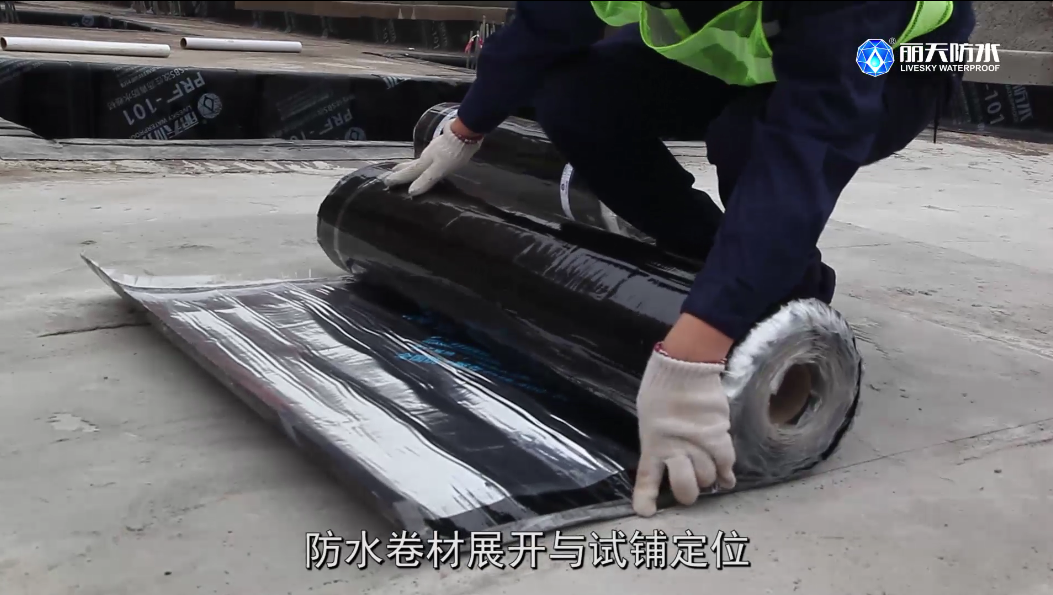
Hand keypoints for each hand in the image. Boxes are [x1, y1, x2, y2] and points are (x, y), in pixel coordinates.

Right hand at [384, 117, 482, 195]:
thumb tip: (411, 192)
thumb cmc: (453, 153)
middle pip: (411, 164)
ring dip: (410, 164)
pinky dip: (423, 161)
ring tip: (404, 167)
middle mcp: (426, 155)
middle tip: (391, 172)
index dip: (399, 178)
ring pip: (419, 159)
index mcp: (424, 161)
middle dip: (401, 170)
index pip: (409, 172)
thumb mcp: (439, 169)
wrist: (465, 133)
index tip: (387, 182)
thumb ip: (426, 179)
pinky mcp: (443, 147)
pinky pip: (429, 156)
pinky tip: (428, 160)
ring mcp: (435, 149)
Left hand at [632, 314, 736, 516]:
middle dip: (687, 493)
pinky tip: (727, 479)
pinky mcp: (719, 435)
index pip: (647, 477)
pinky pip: (726, 462)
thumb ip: (657, 437)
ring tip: (708, 475)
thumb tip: (668, 452)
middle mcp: (676, 448)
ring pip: (708, 477)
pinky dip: (727, 473)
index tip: (646, 513)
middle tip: (689, 490)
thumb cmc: (660, 386)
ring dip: (708, 479)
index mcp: (653, 443)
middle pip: (686, 487)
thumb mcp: (648, 415)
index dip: (646, 498)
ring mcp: (699, 443)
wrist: (685, 365)